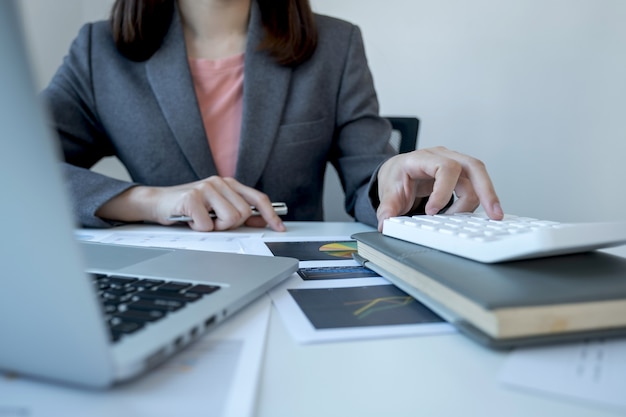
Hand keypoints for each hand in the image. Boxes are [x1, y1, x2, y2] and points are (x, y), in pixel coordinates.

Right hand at [96, 176, 285, 231]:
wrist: (157, 202)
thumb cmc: (189, 207)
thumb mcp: (217, 207)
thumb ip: (239, 212)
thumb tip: (262, 222)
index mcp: (228, 183)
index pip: (257, 198)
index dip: (270, 215)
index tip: (279, 228)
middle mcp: (219, 182)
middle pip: (243, 214)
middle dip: (230, 225)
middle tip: (213, 222)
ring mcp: (205, 188)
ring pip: (229, 219)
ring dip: (215, 227)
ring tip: (202, 221)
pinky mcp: (191, 198)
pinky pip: (207, 226)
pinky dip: (198, 229)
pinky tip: (190, 220)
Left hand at [375, 146, 502, 230]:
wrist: (399, 171)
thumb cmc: (397, 176)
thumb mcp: (388, 192)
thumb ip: (387, 209)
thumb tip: (385, 223)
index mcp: (422, 158)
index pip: (444, 167)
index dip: (443, 191)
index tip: (432, 212)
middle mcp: (443, 157)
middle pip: (473, 166)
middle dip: (485, 191)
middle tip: (493, 213)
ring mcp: (455, 164)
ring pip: (479, 177)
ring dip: (479, 201)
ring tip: (466, 221)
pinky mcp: (461, 175)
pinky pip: (475, 186)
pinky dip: (476, 202)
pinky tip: (467, 216)